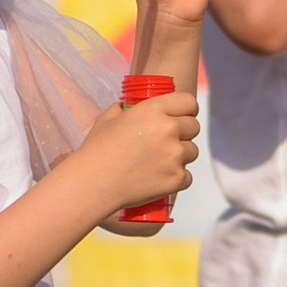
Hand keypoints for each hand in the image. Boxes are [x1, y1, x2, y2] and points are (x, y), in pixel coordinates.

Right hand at [80, 83, 197, 216]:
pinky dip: (176, 178)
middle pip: (194, 126)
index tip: (182, 116)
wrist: (93, 184)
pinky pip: (187, 175)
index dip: (187, 109)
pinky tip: (159, 178)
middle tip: (168, 142)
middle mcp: (168, 129)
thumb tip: (124, 107)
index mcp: (153, 110)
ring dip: (180, 156)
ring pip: (192, 152)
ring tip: (160, 162)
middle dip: (184, 133)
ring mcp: (174, 155)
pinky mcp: (176, 178)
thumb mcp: (107, 120)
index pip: (188, 102)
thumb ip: (121, 110)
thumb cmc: (96, 151)